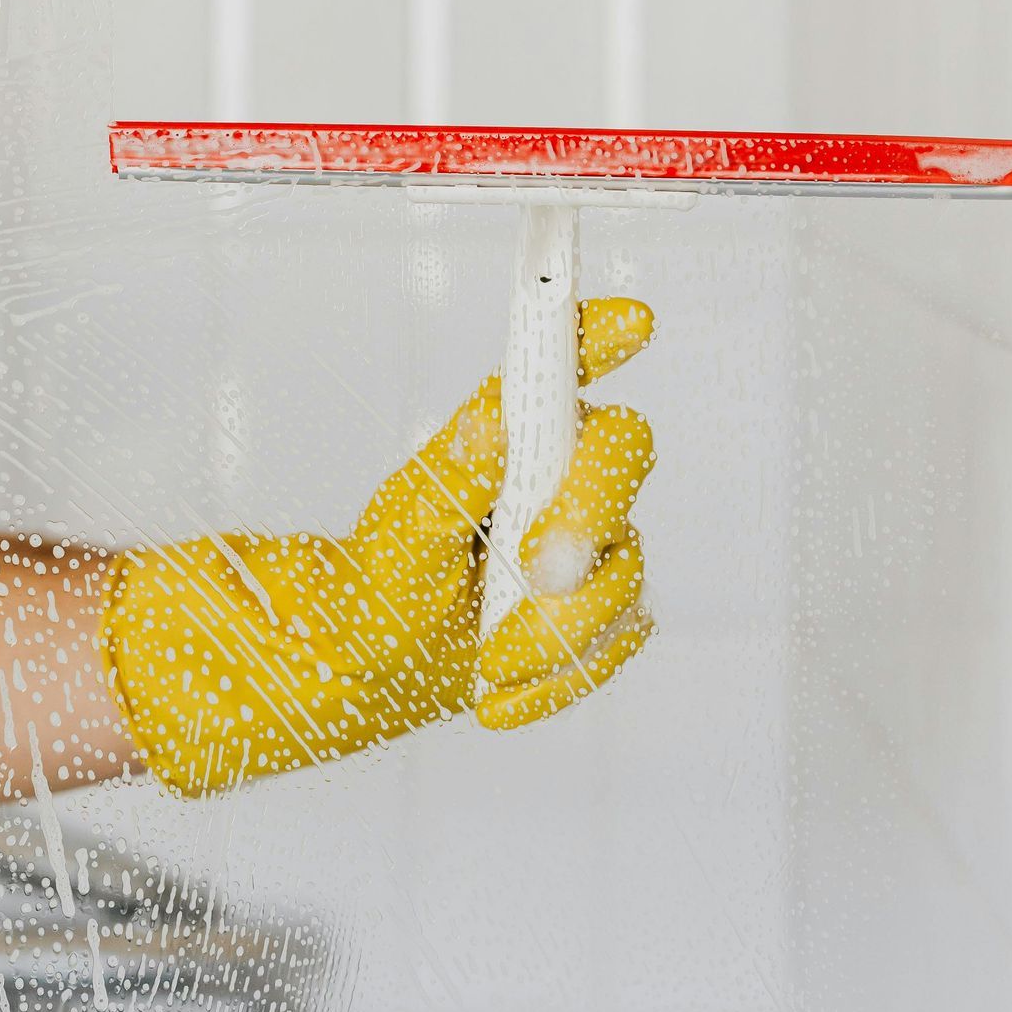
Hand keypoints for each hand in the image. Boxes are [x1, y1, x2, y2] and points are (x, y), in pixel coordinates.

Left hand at [100, 298, 656, 795]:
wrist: (378, 661)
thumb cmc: (388, 572)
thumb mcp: (406, 523)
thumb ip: (457, 473)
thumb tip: (494, 421)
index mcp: (515, 431)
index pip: (568, 362)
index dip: (603, 334)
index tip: (633, 320)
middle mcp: (565, 472)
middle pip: (623, 455)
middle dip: (587, 515)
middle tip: (535, 570)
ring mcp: (598, 541)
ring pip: (624, 567)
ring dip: (554, 628)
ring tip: (488, 659)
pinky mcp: (609, 609)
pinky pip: (617, 640)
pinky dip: (557, 677)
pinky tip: (502, 691)